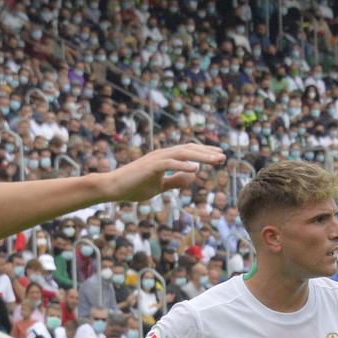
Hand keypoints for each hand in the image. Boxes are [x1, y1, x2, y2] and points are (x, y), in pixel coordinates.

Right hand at [104, 144, 226, 203]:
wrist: (113, 188)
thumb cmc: (134, 187)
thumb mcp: (160, 186)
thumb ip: (175, 181)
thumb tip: (192, 177)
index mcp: (165, 158)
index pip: (188, 152)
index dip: (204, 152)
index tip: (219, 155)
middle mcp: (162, 154)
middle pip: (189, 149)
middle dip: (207, 153)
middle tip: (224, 156)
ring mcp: (156, 159)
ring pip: (183, 153)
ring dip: (201, 156)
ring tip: (216, 160)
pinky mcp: (150, 166)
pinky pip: (170, 163)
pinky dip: (183, 164)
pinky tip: (196, 168)